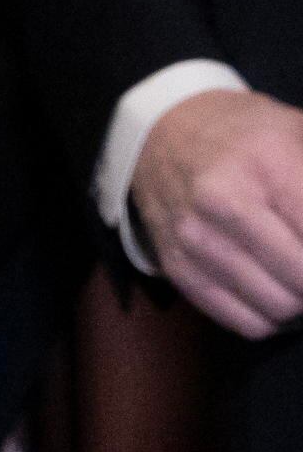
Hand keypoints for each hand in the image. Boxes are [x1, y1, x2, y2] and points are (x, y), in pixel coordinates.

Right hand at [132, 87, 302, 337]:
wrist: (164, 130)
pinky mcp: (177, 266)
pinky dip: (273, 317)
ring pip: (279, 306)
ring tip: (301, 277)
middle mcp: (222, 203)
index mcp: (266, 164)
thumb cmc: (250, 134)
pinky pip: (245, 321)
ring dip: (302, 301)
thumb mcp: (302, 136)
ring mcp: (194, 238)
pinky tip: (276, 289)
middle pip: (302, 279)